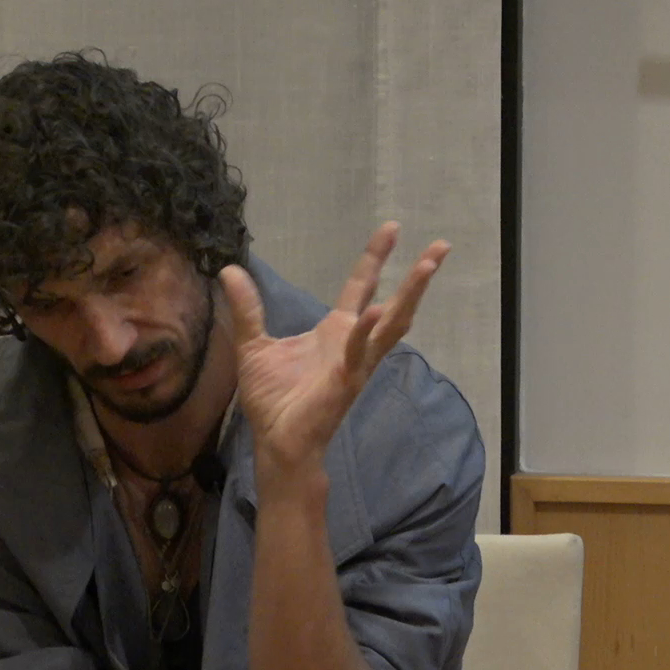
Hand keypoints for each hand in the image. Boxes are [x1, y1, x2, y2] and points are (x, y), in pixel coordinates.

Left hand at [219, 223, 450, 480]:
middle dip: (417, 277)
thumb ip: (247, 308)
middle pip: (394, 303)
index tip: (391, 228)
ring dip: (410, 297)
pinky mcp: (345, 382)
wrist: (275, 441)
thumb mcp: (254, 344)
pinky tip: (372, 311)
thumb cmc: (273, 399)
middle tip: (440, 245)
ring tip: (427, 267)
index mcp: (336, 332)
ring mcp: (355, 363)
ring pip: (392, 325)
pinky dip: (366, 332)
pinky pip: (359, 354)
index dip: (375, 257)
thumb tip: (229, 270)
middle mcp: (354, 344)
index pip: (361, 286)